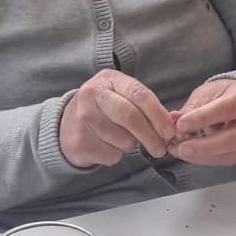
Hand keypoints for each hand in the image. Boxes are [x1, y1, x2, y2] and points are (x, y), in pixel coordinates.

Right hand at [59, 69, 175, 168]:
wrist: (66, 124)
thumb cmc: (103, 110)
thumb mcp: (121, 96)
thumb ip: (144, 106)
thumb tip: (170, 127)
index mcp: (109, 79)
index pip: (139, 94)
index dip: (158, 114)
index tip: (169, 131)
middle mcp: (92, 94)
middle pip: (130, 116)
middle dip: (150, 136)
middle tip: (160, 149)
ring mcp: (82, 117)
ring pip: (123, 140)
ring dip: (130, 146)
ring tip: (122, 139)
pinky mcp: (78, 140)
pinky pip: (111, 155)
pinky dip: (116, 155)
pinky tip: (107, 145)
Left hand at [168, 79, 235, 166]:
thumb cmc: (228, 94)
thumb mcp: (210, 92)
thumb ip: (192, 107)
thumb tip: (172, 121)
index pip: (224, 109)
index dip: (201, 119)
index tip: (180, 125)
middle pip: (231, 138)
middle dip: (203, 146)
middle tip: (181, 148)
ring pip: (229, 154)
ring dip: (201, 155)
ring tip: (180, 151)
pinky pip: (226, 160)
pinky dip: (205, 159)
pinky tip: (190, 155)